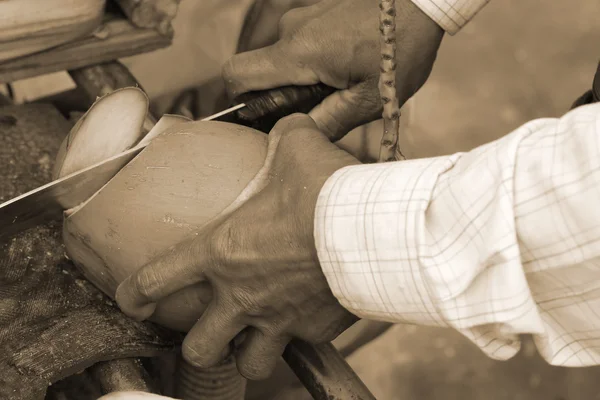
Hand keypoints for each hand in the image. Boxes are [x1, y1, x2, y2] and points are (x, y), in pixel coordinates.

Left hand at [115, 114, 360, 379]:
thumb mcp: (297, 147)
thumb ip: (286, 136)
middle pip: (199, 347)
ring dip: (246, 356)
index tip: (132, 302)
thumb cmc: (324, 191)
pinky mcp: (315, 329)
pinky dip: (299, 336)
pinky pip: (301, 344)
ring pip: (248, 365)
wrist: (369, 230)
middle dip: (198, 345)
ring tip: (254, 340)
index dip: (135, 295)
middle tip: (209, 330)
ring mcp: (279, 318)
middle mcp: (242, 295)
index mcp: (221, 251)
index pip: (157, 280)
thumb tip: (292, 127)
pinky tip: (308, 318)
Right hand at [223, 0, 443, 140]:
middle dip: (279, 94)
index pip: (237, 74)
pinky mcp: (314, 14)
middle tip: (318, 105)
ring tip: (340, 84)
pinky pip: (299, 45)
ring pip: (282, 60)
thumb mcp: (371, 97)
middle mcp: (291, 31)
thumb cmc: (401, 47)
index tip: (265, 116)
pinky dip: (312, 62)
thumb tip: (298, 138)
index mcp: (299, 52)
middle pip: (259, 71)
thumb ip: (331, 121)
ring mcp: (302, 18)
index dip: (239, 100)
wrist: (422, 1)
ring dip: (301, 78)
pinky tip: (345, 66)